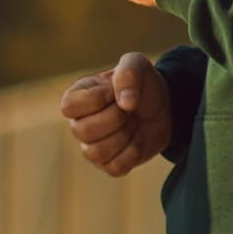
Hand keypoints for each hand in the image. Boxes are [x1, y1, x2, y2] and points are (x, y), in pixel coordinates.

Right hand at [59, 53, 176, 177]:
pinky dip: (133, 154)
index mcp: (77, 97)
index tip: (115, 92)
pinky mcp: (108, 164)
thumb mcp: (138, 65)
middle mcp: (78, 123)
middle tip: (128, 110)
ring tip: (132, 124)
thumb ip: (128, 73)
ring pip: (96, 153)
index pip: (69, 106)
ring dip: (124, 137)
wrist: (163, 108)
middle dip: (116, 119)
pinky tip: (136, 140)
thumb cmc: (143, 84)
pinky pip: (115, 167)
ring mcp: (91, 146)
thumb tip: (125, 103)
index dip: (97, 100)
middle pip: (84, 131)